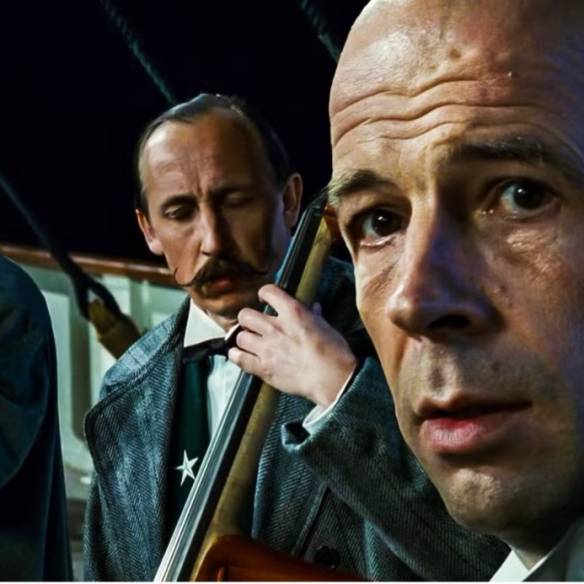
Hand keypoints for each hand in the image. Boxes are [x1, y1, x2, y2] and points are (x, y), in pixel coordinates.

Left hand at [227, 284, 356, 406]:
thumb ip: (314, 316)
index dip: (264, 294)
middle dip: (248, 319)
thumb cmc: (333, 352)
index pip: (268, 291)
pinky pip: (239, 359)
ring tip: (249, 342)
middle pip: (245, 315)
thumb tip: (314, 308)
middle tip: (254, 325)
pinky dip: (237, 356)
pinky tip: (239, 355)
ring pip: (240, 337)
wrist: (332, 378)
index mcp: (293, 312)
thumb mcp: (326, 327)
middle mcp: (275, 327)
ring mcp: (267, 348)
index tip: (264, 300)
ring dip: (244, 339)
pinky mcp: (263, 368)